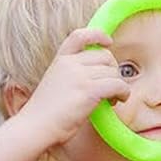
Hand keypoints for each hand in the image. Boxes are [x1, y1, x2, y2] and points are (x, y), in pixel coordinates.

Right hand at [15, 28, 131, 147]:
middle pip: (105, 56)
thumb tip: (96, 78)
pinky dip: (124, 92)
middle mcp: (70, 64)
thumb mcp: (56, 83)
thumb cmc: (46, 113)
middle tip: (111, 88)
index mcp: (61, 59)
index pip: (80, 36)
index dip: (97, 35)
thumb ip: (72, 75)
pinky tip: (119, 100)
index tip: (108, 42)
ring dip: (118, 85)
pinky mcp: (89, 91)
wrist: (37, 125)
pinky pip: (117, 84)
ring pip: (113, 72)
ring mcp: (80, 76)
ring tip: (112, 99)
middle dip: (113, 70)